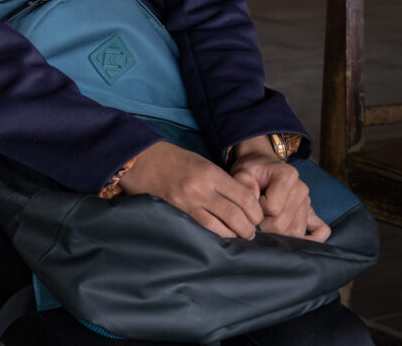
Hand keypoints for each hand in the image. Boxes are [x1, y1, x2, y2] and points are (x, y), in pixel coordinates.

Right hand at [117, 141, 263, 239]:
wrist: (143, 161)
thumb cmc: (175, 160)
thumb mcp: (202, 163)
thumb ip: (222, 181)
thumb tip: (244, 202)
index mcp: (210, 172)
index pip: (243, 196)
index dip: (255, 211)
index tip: (258, 217)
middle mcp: (201, 189)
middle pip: (235, 215)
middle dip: (248, 228)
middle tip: (252, 233)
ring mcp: (188, 204)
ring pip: (220, 228)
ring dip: (233, 236)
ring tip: (239, 238)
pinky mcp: (177, 215)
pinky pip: (201, 231)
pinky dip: (215, 238)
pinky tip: (221, 240)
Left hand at [229, 137, 330, 242]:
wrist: (262, 167)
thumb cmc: (252, 171)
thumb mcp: (242, 170)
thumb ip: (243, 181)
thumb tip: (254, 197)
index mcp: (288, 176)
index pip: (273, 207)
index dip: (256, 209)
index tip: (252, 201)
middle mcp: (302, 189)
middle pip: (283, 224)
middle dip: (264, 225)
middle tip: (256, 215)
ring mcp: (308, 202)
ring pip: (295, 232)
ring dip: (278, 234)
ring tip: (268, 221)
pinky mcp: (311, 212)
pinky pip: (321, 230)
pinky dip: (312, 239)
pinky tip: (298, 242)